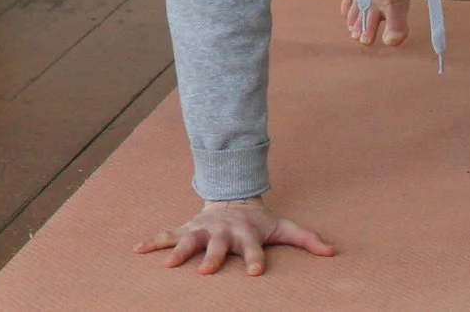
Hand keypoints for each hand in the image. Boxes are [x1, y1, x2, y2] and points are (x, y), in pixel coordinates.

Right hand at [137, 197, 335, 276]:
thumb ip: (307, 239)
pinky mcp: (187, 229)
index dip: (256, 259)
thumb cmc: (259, 221)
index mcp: (246, 234)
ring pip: (189, 240)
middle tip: (206, 271)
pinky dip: (151, 241)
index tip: (256, 272)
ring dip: (178, 251)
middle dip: (212, 257)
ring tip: (168, 265)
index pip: (254, 248)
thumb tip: (333, 252)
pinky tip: (136, 249)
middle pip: (217, 246)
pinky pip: (166, 235)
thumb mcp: (283, 227)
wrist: (231, 197)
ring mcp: (202, 229)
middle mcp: (223, 232)